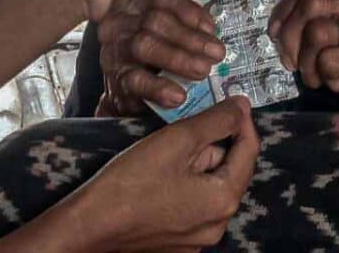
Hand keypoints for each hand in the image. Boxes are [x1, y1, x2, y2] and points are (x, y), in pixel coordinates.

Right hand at [78, 97, 258, 251]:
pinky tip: (157, 177)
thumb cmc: (131, 181)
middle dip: (211, 144)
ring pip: (207, 186)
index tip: (233, 99)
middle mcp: (218, 225)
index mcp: (224, 200)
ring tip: (165, 151)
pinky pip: (192, 205)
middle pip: (227, 170)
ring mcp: (197, 238)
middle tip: (184, 125)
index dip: (242, 120)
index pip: (249, 152)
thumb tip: (242, 105)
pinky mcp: (178, 242)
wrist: (90, 225)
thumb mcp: (177, 140)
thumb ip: (216, 120)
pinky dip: (183, 186)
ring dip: (195, 164)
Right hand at [97, 0, 225, 115]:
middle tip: (216, 53)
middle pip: (155, 20)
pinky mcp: (114, 78)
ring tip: (203, 70)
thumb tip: (215, 29)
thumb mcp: (170, 33)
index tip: (212, 28)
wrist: (131, 94)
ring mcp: (114, 49)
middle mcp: (122, 21)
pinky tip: (178, 95)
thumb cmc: (158, 58)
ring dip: (179, 59)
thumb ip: (189, 25)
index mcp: (138, 3)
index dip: (190, 11)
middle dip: (189, 37)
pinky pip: (134, 80)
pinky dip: (158, 88)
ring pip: (144, 45)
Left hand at [269, 0, 338, 113]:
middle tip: (290, 61)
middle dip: (290, 36)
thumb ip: (323, 7)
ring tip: (315, 76)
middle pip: (310, 5)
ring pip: (316, 33)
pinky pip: (329, 60)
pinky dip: (325, 75)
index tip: (273, 33)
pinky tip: (337, 82)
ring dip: (307, 62)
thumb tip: (276, 22)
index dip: (285, 9)